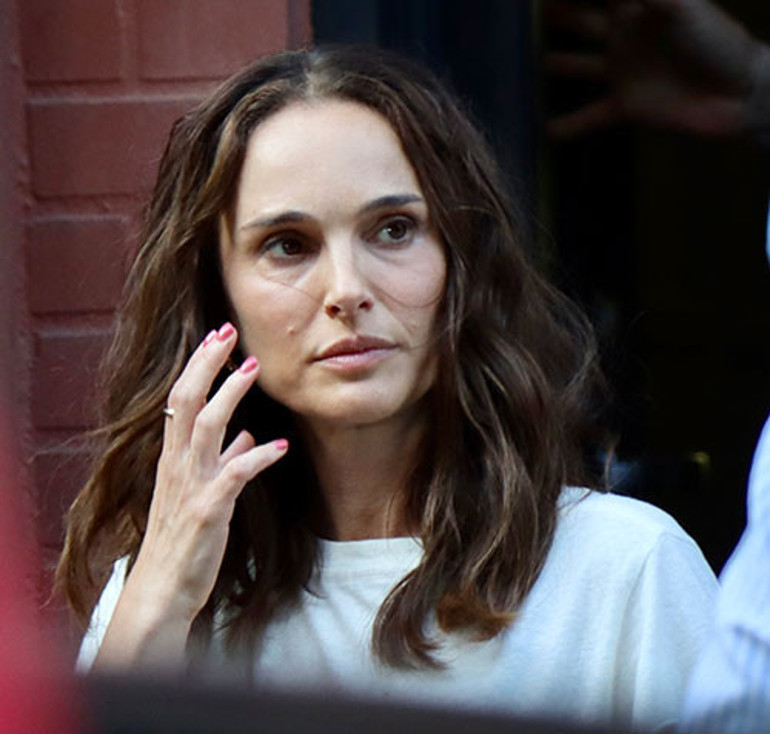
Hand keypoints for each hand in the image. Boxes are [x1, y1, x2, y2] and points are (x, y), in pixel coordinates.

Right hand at [93, 322, 287, 670]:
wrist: (162, 590)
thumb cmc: (183, 539)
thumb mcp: (200, 492)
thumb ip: (222, 459)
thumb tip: (248, 434)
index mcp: (173, 458)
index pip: (180, 399)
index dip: (198, 366)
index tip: (218, 336)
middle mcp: (176, 465)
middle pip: (186, 401)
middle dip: (207, 364)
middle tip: (228, 331)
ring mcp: (191, 486)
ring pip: (206, 428)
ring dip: (230, 395)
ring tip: (254, 368)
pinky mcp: (209, 510)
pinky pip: (235, 474)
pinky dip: (258, 456)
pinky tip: (280, 446)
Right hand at [545, 0, 769, 139]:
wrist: (735, 94)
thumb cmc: (715, 43)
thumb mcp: (683, 8)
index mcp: (639, 10)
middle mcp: (625, 39)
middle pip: (586, 22)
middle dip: (562, 15)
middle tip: (537, 13)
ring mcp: (624, 73)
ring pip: (582, 66)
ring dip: (562, 64)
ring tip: (535, 64)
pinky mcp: (626, 106)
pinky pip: (591, 116)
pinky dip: (569, 126)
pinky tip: (546, 131)